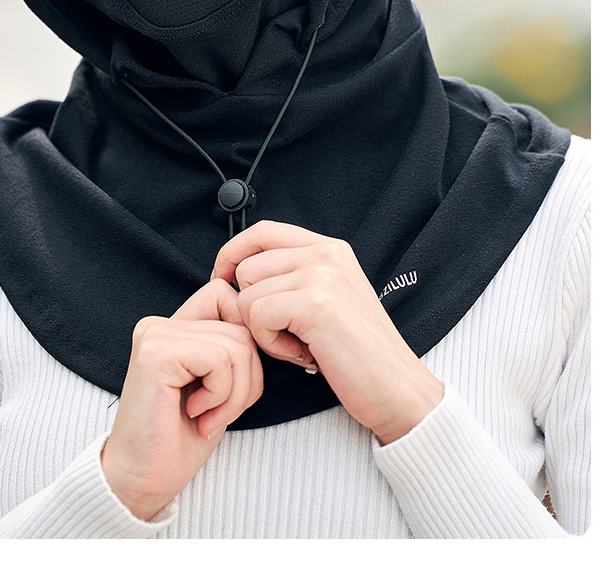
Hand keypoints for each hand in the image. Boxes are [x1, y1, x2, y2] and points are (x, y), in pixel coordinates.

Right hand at [101, 280, 262, 519]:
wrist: (143, 481)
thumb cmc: (180, 439)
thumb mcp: (217, 385)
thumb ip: (231, 349)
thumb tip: (266, 328)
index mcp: (173, 326)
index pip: (228, 297)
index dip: (247, 338)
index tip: (237, 384)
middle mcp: (160, 324)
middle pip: (241, 327)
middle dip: (247, 378)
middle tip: (219, 413)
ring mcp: (155, 336)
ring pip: (237, 345)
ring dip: (234, 394)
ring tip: (207, 417)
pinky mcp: (156, 355)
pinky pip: (219, 360)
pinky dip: (221, 395)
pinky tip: (197, 414)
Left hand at [211, 220, 443, 444]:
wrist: (398, 389)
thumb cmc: (357, 354)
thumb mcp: (328, 299)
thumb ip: (293, 276)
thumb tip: (239, 271)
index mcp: (329, 248)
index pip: (262, 232)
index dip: (234, 254)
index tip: (224, 280)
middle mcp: (326, 253)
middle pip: (247, 266)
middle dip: (253, 307)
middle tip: (286, 334)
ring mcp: (322, 275)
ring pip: (248, 294)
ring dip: (263, 330)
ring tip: (298, 344)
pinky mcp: (315, 304)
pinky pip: (258, 316)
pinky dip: (271, 344)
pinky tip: (301, 354)